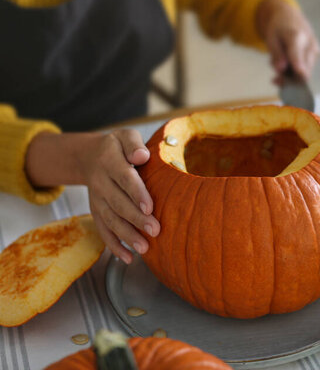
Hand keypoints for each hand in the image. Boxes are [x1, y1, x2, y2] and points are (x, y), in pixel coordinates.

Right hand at [80, 130, 159, 263]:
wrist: (89, 156)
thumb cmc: (117, 147)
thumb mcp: (124, 136)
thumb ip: (133, 144)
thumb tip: (142, 155)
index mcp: (109, 161)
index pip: (124, 178)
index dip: (136, 193)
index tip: (150, 207)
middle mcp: (100, 182)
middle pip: (118, 203)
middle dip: (136, 219)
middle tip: (155, 231)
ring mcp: (97, 200)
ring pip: (110, 220)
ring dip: (127, 235)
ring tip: (144, 248)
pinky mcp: (96, 212)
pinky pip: (103, 230)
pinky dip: (114, 246)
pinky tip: (128, 258)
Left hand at [257, 0, 319, 83]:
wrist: (290, 17)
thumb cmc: (279, 27)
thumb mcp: (271, 38)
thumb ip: (276, 54)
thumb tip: (281, 69)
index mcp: (296, 36)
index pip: (298, 55)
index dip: (299, 67)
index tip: (299, 75)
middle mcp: (309, 44)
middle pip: (304, 70)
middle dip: (289, 79)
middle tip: (274, 80)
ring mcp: (315, 50)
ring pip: (305, 73)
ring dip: (290, 74)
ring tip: (279, 63)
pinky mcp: (317, 54)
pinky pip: (306, 69)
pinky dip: (294, 70)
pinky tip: (286, 61)